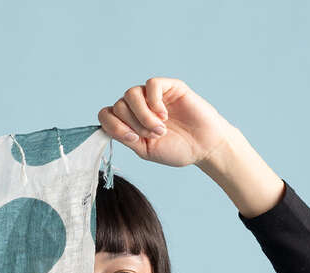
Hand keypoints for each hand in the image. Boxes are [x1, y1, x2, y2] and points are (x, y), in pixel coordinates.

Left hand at [97, 79, 234, 170]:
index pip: (107, 115)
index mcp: (130, 121)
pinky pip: (151, 85)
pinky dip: (154, 102)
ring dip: (143, 115)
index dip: (114, 126)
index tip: (132, 139)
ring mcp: (153, 95)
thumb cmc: (177, 150)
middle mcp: (139, 106)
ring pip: (131, 94)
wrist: (203, 147)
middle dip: (134, 124)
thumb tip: (105, 127)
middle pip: (119, 105)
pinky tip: (165, 115)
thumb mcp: (145, 150)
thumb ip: (125, 137)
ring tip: (160, 128)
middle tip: (154, 135)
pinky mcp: (169, 86)